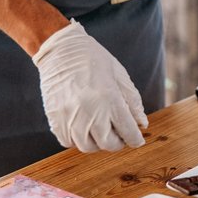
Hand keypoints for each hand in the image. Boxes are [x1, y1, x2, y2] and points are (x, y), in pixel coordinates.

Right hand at [32, 19, 147, 151]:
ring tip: (101, 128)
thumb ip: (132, 101)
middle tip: (120, 133)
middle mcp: (89, 112)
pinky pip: (69, 141)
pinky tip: (84, 126)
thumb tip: (142, 124)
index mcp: (109, 98)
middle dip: (117, 142)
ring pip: (88, 146)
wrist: (61, 50)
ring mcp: (70, 118)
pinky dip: (79, 139)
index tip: (138, 140)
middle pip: (108, 144)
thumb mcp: (119, 74)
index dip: (135, 139)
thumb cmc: (93, 59)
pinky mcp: (55, 120)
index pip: (127, 130)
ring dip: (98, 141)